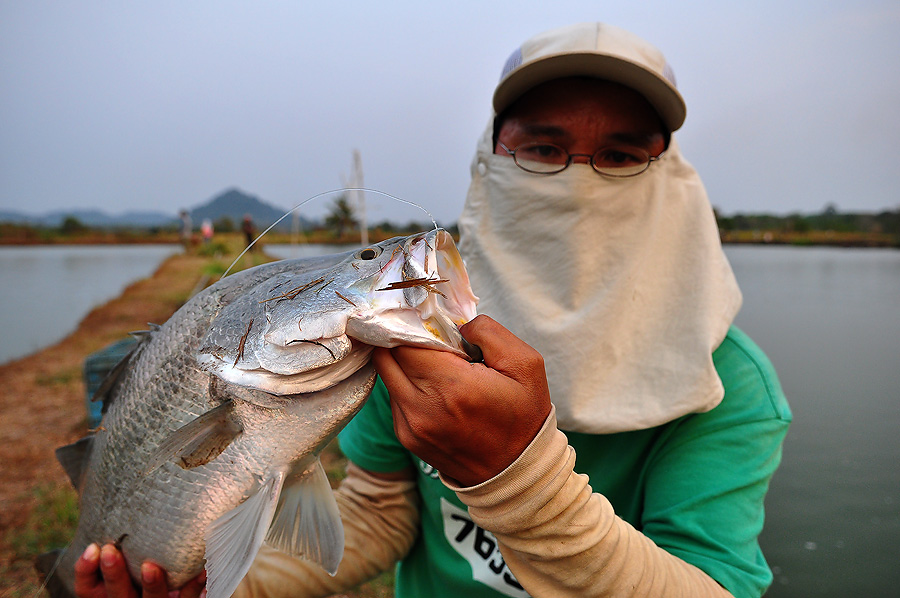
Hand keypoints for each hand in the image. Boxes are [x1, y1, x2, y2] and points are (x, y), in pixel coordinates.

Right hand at [74, 543, 205, 597]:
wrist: (166, 587)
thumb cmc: (143, 558)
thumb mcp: (127, 553)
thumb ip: (124, 537)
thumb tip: (124, 491)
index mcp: (109, 592)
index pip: (87, 588)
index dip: (85, 570)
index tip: (92, 547)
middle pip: (117, 594)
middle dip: (113, 574)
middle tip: (110, 550)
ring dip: (151, 585)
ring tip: (151, 567)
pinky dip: (194, 587)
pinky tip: (200, 572)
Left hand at [374, 314, 550, 486]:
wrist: (517, 472)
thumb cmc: (524, 416)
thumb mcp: (525, 364)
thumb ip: (489, 331)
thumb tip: (456, 325)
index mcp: (453, 386)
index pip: (407, 339)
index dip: (416, 324)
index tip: (433, 322)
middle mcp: (423, 407)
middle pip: (388, 354)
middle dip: (405, 339)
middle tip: (430, 337)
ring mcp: (410, 425)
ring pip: (386, 374)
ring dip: (403, 361)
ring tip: (435, 364)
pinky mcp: (406, 437)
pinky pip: (393, 396)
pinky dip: (406, 383)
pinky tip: (434, 386)